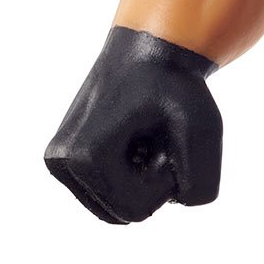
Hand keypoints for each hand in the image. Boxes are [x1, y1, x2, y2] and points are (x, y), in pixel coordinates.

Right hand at [45, 27, 222, 223]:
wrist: (149, 50)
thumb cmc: (176, 86)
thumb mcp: (204, 127)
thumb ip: (203, 177)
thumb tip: (183, 203)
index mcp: (82, 156)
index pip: (138, 210)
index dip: (166, 181)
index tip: (165, 138)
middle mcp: (60, 163)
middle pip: (124, 213)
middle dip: (153, 183)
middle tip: (157, 136)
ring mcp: (59, 164)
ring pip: (117, 208)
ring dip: (144, 180)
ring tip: (146, 137)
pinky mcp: (65, 164)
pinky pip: (111, 197)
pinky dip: (133, 176)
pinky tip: (135, 140)